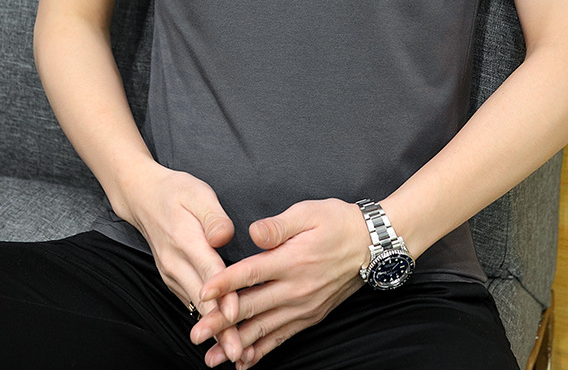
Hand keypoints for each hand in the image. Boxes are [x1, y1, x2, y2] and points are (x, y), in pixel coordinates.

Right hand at [122, 164, 243, 363]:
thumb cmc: (177, 192)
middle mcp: (175, 263)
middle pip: (202, 299)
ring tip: (234, 351)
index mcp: (184, 240)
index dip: (223, 294)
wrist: (143, 196)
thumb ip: (214, 216)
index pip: (208, 271)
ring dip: (214, 330)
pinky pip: (190, 302)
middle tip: (238, 351)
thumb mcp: (198, 193)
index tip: (236, 314)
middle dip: (221, 327)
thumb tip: (224, 236)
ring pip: (195, 306)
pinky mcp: (172, 278)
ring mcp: (171, 273)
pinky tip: (221, 335)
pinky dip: (205, 320)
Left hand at [192, 198, 367, 368]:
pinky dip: (263, 350)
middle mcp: (296, 288)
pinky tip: (245, 360)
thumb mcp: (309, 212)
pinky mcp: (311, 316)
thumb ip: (279, 225)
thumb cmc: (338, 222)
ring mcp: (304, 306)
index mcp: (291, 259)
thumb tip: (253, 232)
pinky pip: (283, 337)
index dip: (224, 283)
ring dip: (236, 343)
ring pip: (264, 329)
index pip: (250, 273)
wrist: (372, 244)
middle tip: (195, 333)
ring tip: (212, 357)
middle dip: (220, 322)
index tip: (202, 292)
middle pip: (251, 307)